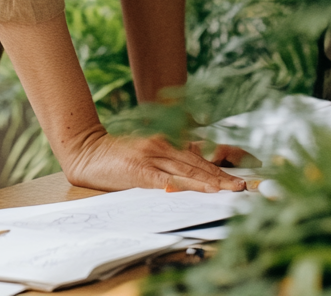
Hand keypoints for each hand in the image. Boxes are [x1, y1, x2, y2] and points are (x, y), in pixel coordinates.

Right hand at [62, 125, 246, 193]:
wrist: (88, 151)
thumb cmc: (118, 156)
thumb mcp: (146, 154)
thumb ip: (167, 161)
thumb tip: (192, 176)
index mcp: (164, 142)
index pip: (198, 157)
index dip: (219, 169)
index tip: (238, 178)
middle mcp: (161, 146)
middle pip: (197, 164)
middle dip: (221, 177)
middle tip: (242, 186)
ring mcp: (150, 156)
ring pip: (186, 171)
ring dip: (209, 182)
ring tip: (229, 190)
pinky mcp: (138, 169)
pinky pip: (164, 179)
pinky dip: (182, 184)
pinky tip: (195, 189)